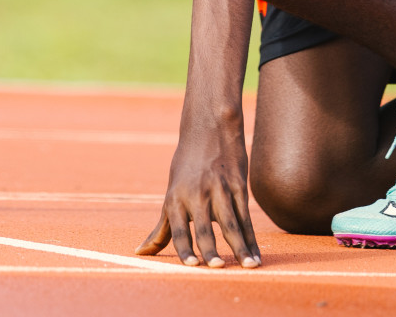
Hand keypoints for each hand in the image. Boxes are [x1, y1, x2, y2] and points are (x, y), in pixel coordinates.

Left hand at [137, 115, 260, 267]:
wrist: (209, 128)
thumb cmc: (186, 167)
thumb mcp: (171, 194)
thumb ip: (162, 227)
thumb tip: (141, 252)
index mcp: (176, 199)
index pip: (179, 229)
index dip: (185, 248)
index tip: (192, 266)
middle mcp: (196, 195)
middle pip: (204, 228)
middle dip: (211, 249)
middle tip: (217, 268)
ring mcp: (219, 190)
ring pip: (230, 223)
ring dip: (240, 247)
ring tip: (247, 267)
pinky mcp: (238, 185)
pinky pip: (245, 216)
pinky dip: (251, 237)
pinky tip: (254, 254)